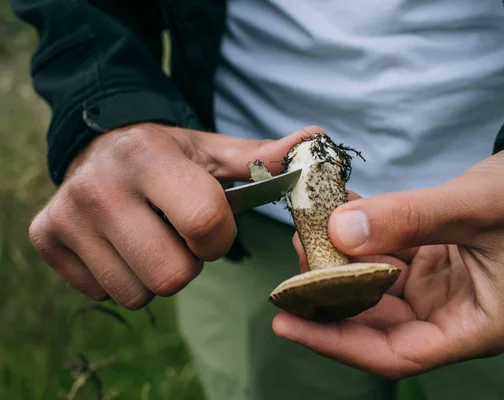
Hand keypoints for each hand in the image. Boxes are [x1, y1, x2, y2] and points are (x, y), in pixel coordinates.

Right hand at [30, 122, 315, 308]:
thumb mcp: (215, 153)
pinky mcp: (46, 239)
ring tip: (151, 236)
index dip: (218, 236)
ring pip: (139, 293)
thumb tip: (317, 143)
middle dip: (189, 262)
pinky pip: (105, 294)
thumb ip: (264, 158)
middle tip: (178, 234)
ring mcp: (67, 215)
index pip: (205, 225)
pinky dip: (124, 277)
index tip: (210, 224)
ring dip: (157, 273)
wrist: (101, 148)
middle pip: (172, 274)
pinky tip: (122, 243)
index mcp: (149, 157)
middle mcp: (99, 186)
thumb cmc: (170, 157)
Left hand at [273, 146, 503, 378]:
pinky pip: (383, 256)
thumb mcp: (474, 207)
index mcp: (474, 326)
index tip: (289, 321)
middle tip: (291, 266)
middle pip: (376, 322)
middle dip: (330, 295)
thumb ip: (408, 219)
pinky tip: (338, 213)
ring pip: (374, 287)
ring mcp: (438, 288)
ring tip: (308, 231)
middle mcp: (451, 314)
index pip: (395, 353)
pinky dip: (359, 238)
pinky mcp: (429, 261)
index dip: (337, 342)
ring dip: (340, 262)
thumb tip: (340, 232)